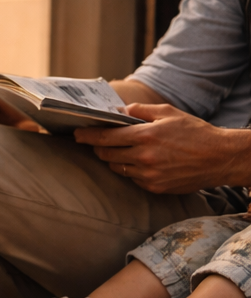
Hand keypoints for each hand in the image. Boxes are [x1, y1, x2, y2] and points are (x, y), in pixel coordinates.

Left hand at [74, 103, 250, 193]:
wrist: (220, 158)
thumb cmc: (195, 132)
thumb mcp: (169, 113)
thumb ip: (141, 110)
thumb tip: (118, 110)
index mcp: (145, 135)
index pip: (105, 137)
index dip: (87, 136)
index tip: (76, 134)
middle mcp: (144, 156)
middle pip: (106, 154)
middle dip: (98, 148)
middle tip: (95, 142)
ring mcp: (149, 174)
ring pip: (117, 167)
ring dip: (113, 159)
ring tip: (120, 151)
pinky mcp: (154, 187)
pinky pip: (132, 178)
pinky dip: (131, 170)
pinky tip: (139, 162)